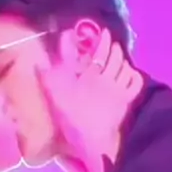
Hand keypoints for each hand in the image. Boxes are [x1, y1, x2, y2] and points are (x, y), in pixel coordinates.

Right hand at [38, 29, 142, 164]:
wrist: (91, 139)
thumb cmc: (71, 116)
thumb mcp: (56, 94)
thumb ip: (48, 75)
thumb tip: (36, 61)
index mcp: (90, 75)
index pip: (98, 52)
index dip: (101, 40)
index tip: (102, 32)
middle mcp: (107, 78)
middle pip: (115, 57)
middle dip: (113, 48)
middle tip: (110, 43)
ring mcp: (119, 89)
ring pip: (125, 67)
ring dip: (123, 59)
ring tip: (120, 57)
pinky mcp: (126, 100)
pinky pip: (135, 83)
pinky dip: (134, 75)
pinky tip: (130, 74)